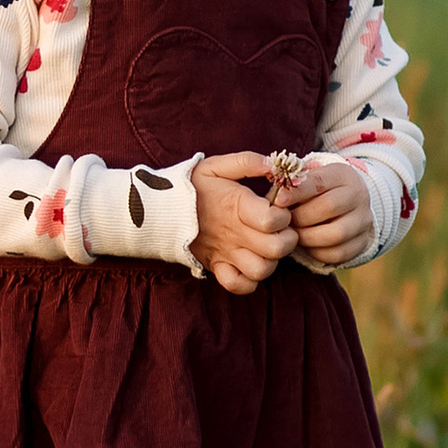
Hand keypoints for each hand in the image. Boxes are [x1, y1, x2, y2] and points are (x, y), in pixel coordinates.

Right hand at [190, 152, 295, 293]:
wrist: (160, 210)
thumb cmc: (192, 186)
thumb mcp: (216, 166)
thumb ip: (247, 161)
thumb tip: (274, 164)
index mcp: (236, 206)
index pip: (273, 220)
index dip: (284, 215)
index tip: (279, 208)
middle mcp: (233, 233)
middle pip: (276, 248)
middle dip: (287, 239)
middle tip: (282, 229)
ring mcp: (225, 254)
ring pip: (262, 270)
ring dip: (272, 260)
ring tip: (267, 246)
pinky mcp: (216, 267)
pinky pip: (239, 286)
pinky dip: (250, 281)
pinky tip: (251, 264)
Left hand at [285, 157, 375, 270]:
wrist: (348, 204)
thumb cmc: (318, 191)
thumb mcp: (309, 179)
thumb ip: (292, 183)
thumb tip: (273, 196)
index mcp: (343, 175)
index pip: (318, 181)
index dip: (296, 192)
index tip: (278, 201)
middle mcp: (358, 196)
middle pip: (329, 207)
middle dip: (300, 217)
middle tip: (283, 222)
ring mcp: (363, 221)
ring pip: (336, 234)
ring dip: (307, 237)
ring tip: (293, 235)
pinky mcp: (362, 242)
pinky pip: (339, 254)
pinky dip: (317, 252)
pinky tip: (306, 246)